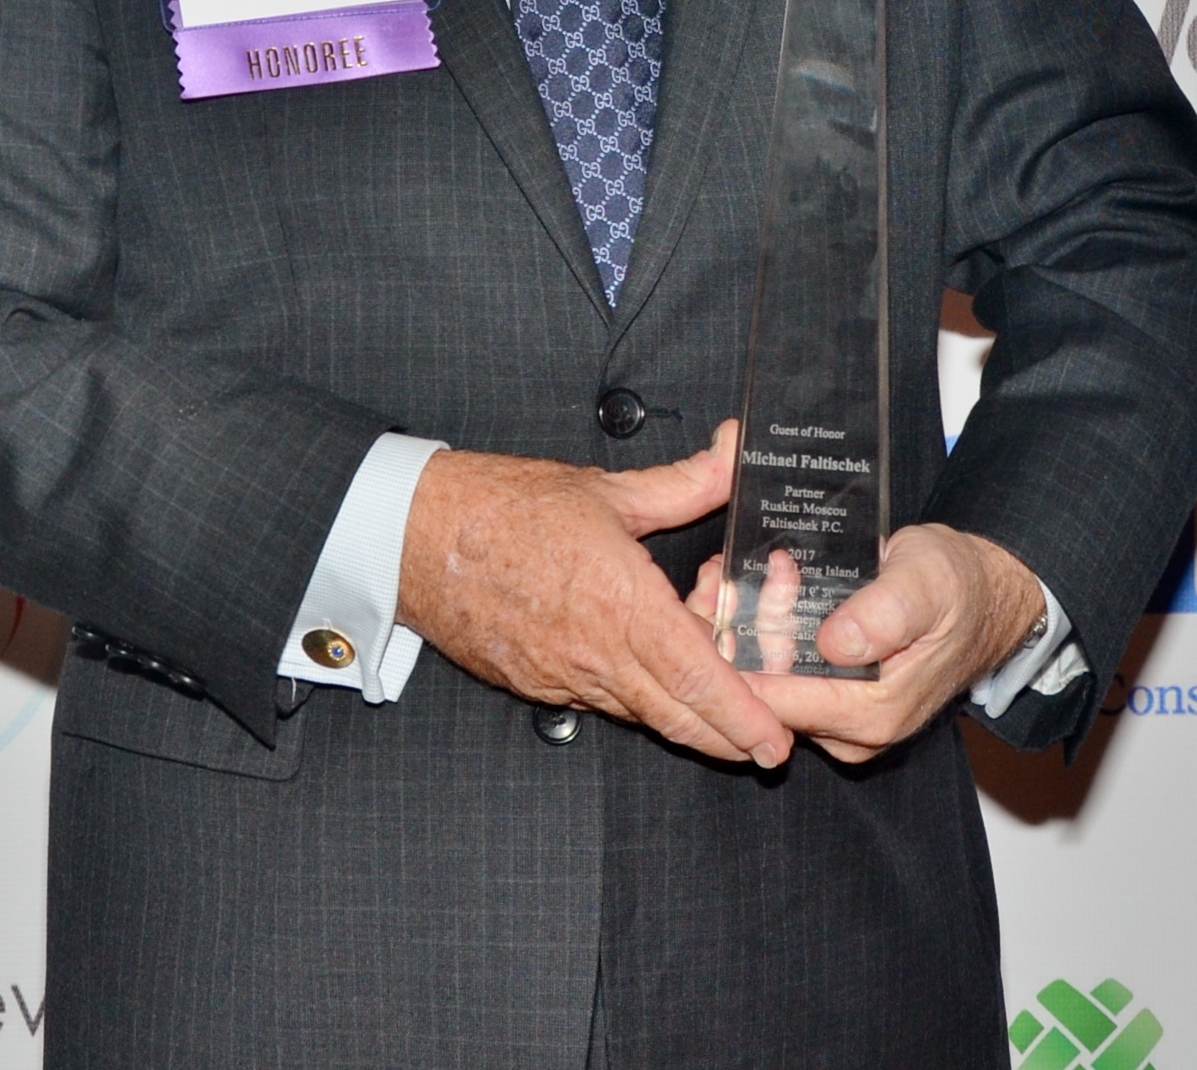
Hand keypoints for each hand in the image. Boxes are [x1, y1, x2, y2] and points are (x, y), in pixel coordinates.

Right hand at [398, 420, 794, 767]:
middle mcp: (595, 654)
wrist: (418, 535)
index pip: (697, 676)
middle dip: (732, 739)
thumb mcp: (606, 489)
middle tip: (769, 743)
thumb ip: (684, 482)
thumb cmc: (503, 507)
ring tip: (711, 685)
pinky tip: (646, 668)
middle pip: (680, 719)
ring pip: (643, 715)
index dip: (745, 715)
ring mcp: (564, 678)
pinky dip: (635, 697)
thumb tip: (731, 452)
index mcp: (620, 602)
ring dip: (685, 712)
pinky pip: (602, 704)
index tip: (778, 739)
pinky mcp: (538, 687)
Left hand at [686, 521, 1044, 763]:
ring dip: (743, 631)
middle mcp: (852, 730)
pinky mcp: (834, 698)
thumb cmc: (955, 585)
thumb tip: (836, 644)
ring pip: (767, 684)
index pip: (777, 703)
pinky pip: (781, 674)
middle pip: (764, 695)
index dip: (738, 655)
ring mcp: (841, 718)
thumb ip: (885, 613)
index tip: (716, 603)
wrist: (982, 597)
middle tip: (722, 576)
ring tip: (732, 575)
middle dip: (734, 637)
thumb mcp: (925, 582)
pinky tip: (751, 590)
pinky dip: (760, 634)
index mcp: (873, 712)